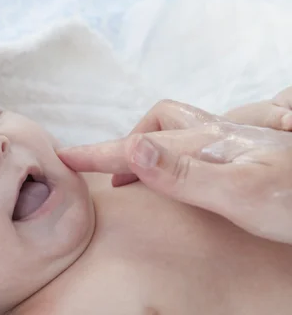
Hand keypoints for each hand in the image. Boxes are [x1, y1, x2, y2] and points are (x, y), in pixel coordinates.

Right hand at [113, 86, 291, 186]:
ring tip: (133, 174)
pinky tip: (180, 177)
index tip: (66, 160)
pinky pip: (196, 148)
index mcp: (209, 142)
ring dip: (149, 145)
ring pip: (179, 133)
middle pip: (160, 123)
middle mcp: (218, 137)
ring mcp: (234, 146)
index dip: (102, 154)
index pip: (141, 145)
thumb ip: (183, 173)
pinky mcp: (247, 159)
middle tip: (105, 169)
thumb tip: (132, 147)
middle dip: (125, 144)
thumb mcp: (238, 192)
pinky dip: (171, 156)